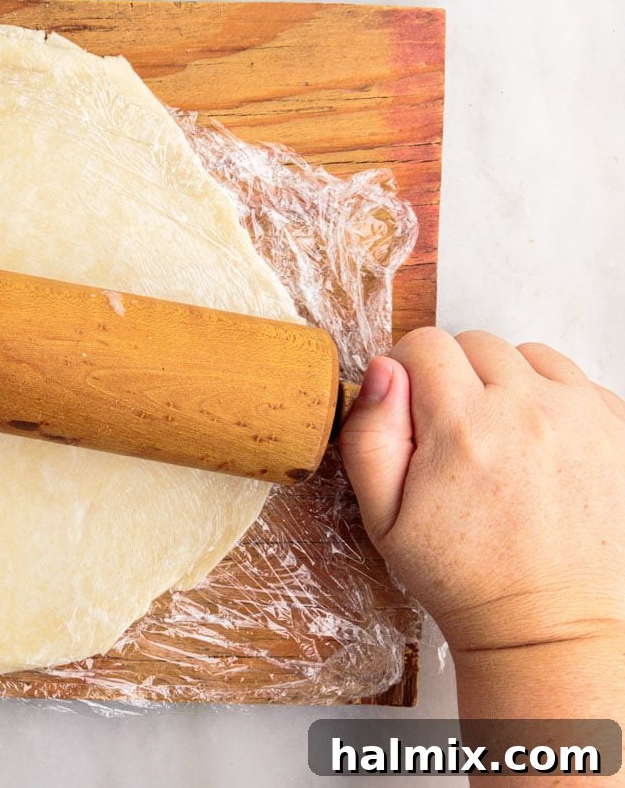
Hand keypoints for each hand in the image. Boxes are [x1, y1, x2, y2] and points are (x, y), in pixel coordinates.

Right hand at [339, 328, 624, 655]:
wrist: (550, 626)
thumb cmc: (462, 576)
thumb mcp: (382, 517)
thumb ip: (370, 435)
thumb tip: (384, 370)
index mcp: (462, 427)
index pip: (426, 343)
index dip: (407, 370)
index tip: (410, 406)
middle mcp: (530, 411)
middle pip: (479, 343)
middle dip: (457, 376)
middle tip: (455, 432)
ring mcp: (585, 418)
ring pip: (533, 356)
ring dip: (511, 383)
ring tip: (502, 437)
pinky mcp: (621, 433)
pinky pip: (581, 384)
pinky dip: (557, 402)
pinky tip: (542, 448)